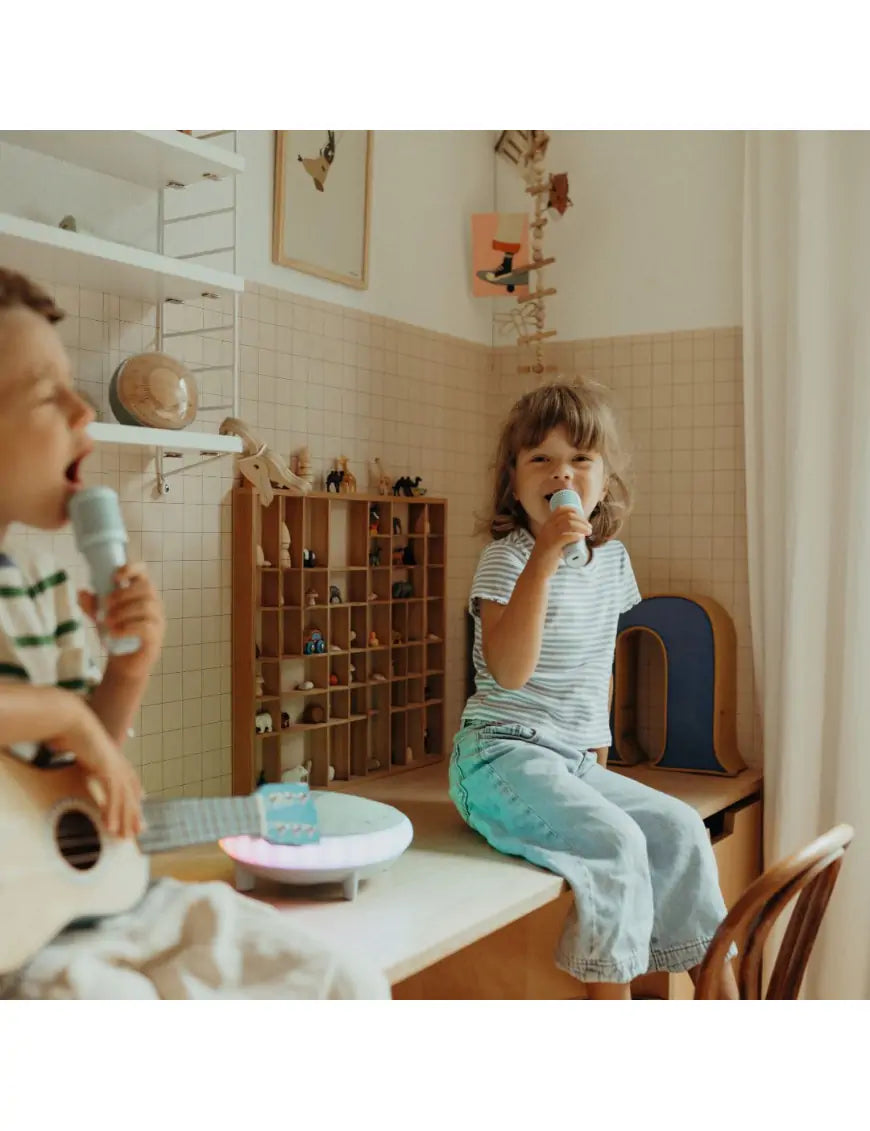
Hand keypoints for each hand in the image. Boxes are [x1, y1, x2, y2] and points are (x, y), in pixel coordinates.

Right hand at [48, 701, 142, 837]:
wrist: (75, 723)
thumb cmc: (77, 737)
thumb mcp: (88, 756)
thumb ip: (92, 767)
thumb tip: (89, 771)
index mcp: (117, 762)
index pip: (131, 786)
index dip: (135, 802)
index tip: (137, 815)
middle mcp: (120, 766)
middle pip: (131, 796)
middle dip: (133, 816)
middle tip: (134, 834)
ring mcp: (116, 769)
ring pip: (124, 800)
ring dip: (123, 820)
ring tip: (122, 836)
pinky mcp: (108, 771)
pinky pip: (113, 797)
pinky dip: (112, 813)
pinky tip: (110, 826)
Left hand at [79, 562, 164, 679]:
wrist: (124, 663)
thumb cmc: (116, 634)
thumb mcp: (100, 616)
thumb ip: (91, 605)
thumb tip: (81, 592)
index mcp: (141, 593)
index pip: (142, 572)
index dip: (131, 569)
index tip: (114, 577)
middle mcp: (153, 603)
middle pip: (145, 588)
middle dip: (122, 594)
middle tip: (105, 605)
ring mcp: (157, 620)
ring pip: (145, 607)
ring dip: (122, 612)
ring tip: (107, 622)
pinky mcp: (156, 637)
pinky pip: (145, 627)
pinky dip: (127, 628)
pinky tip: (114, 633)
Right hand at [528, 505, 592, 576]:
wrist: (536, 570)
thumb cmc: (546, 557)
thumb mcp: (550, 541)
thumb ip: (559, 536)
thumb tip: (577, 534)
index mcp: (546, 525)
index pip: (560, 509)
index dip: (574, 510)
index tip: (583, 517)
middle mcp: (547, 528)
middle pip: (568, 516)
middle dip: (582, 519)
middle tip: (589, 527)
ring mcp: (549, 536)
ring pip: (569, 524)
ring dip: (582, 526)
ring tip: (589, 532)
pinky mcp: (552, 546)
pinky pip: (566, 536)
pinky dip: (576, 535)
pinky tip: (581, 537)